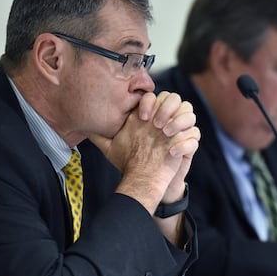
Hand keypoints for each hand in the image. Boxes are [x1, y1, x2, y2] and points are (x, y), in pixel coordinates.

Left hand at [89, 91, 198, 212]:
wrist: (145, 180)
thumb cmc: (130, 160)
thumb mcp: (111, 146)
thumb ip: (99, 134)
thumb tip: (81, 125)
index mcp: (150, 114)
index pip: (156, 95)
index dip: (150, 102)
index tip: (141, 118)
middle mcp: (165, 119)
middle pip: (176, 98)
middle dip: (166, 108)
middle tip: (156, 125)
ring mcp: (179, 130)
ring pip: (189, 112)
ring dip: (179, 121)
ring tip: (165, 134)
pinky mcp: (188, 144)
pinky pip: (195, 135)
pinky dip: (185, 142)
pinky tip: (171, 152)